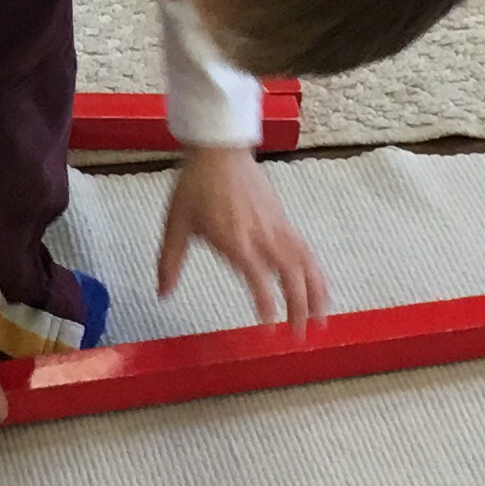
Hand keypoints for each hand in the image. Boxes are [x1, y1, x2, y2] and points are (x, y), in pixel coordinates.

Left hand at [159, 146, 328, 327]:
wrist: (219, 149)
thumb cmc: (195, 185)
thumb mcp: (175, 223)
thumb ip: (169, 261)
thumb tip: (163, 293)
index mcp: (233, 238)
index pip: (256, 275)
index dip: (266, 301)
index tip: (268, 326)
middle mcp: (260, 234)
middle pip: (290, 273)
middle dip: (298, 306)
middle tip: (299, 335)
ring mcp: (275, 227)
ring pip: (305, 263)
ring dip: (316, 293)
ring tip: (321, 320)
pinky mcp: (282, 220)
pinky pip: (305, 250)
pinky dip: (316, 272)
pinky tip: (320, 290)